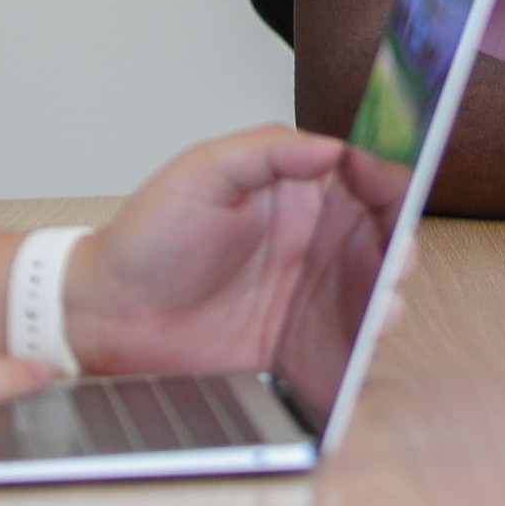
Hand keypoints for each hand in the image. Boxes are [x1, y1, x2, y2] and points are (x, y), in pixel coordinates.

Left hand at [70, 125, 364, 374]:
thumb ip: (268, 149)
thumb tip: (335, 148)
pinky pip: (343, 354)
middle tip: (392, 261)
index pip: (365, 183)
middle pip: (382, 244)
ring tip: (375, 312)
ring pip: (374, 300)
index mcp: (297, 196)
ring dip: (386, 304)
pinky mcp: (294, 352)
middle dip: (400, 250)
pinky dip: (360, 357)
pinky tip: (355, 353)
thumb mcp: (203, 172)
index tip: (393, 195)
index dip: (388, 185)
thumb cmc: (146, 237)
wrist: (104, 314)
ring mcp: (305, 302)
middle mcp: (311, 247)